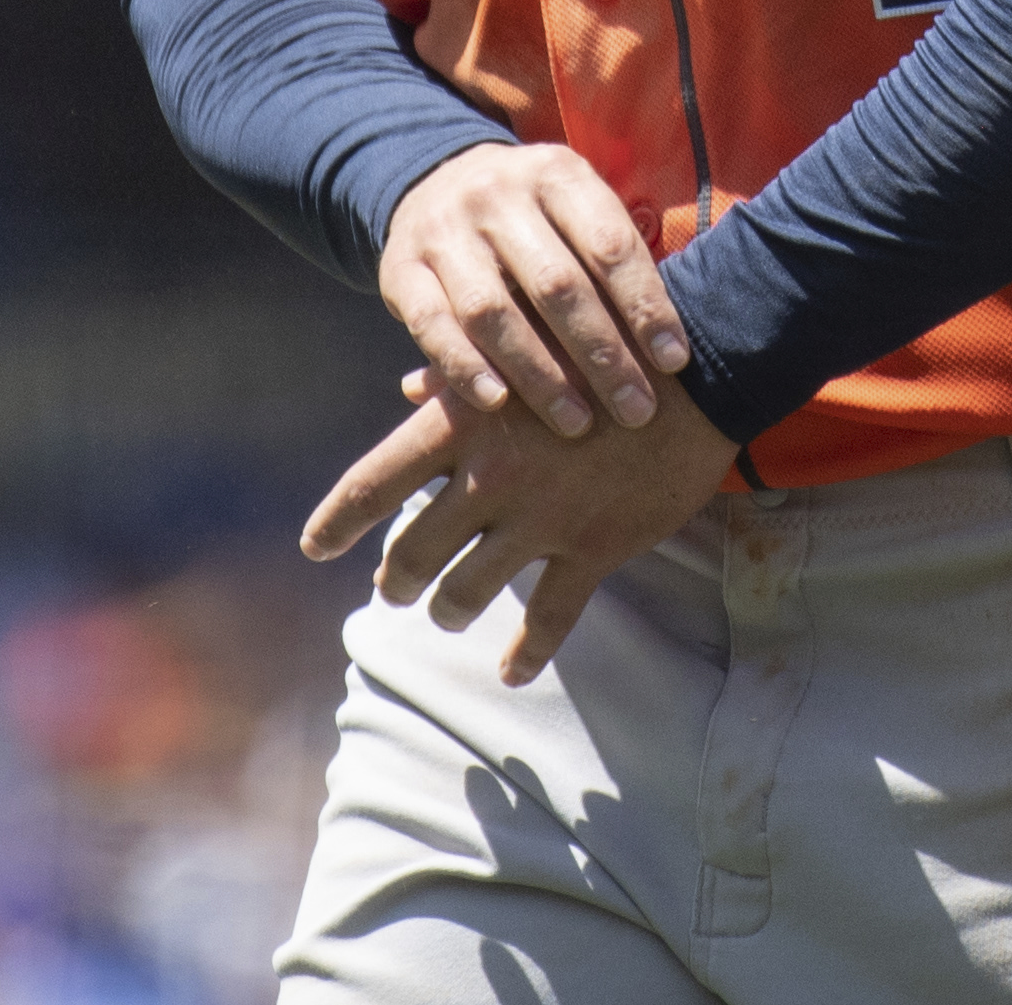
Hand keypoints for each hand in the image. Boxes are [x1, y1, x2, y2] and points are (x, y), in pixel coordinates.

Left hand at [302, 368, 739, 685]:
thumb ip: (461, 375)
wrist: (699, 371)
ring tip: (448, 613)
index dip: (334, 521)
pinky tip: (513, 670)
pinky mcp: (592, 549)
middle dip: (396, 577)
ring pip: (466, 593)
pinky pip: (548, 621)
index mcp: (466, 422)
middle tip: (395, 585)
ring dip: (448, 610)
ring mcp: (541, 521)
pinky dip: (527, 654)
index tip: (312, 547)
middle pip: (411, 552)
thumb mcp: (527, 344)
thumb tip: (409, 388)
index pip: (373, 483)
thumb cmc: (604, 342)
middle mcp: (491, 478)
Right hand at [379, 142, 687, 439]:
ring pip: (495, 311)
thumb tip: (672, 343)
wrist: (435, 180)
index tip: (674, 363)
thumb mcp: (576, 208)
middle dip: (602, 354)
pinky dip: (466, 368)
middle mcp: (498, 195)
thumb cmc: (535, 216)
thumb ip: (615, 259)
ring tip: (577, 422)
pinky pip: (434, 326)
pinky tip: (498, 403)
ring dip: (539, 374)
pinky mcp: (399, 269)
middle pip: (557, 284)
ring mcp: (444, 230)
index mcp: (558, 173)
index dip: (645, 306)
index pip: (610, 245)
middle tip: (635, 410)